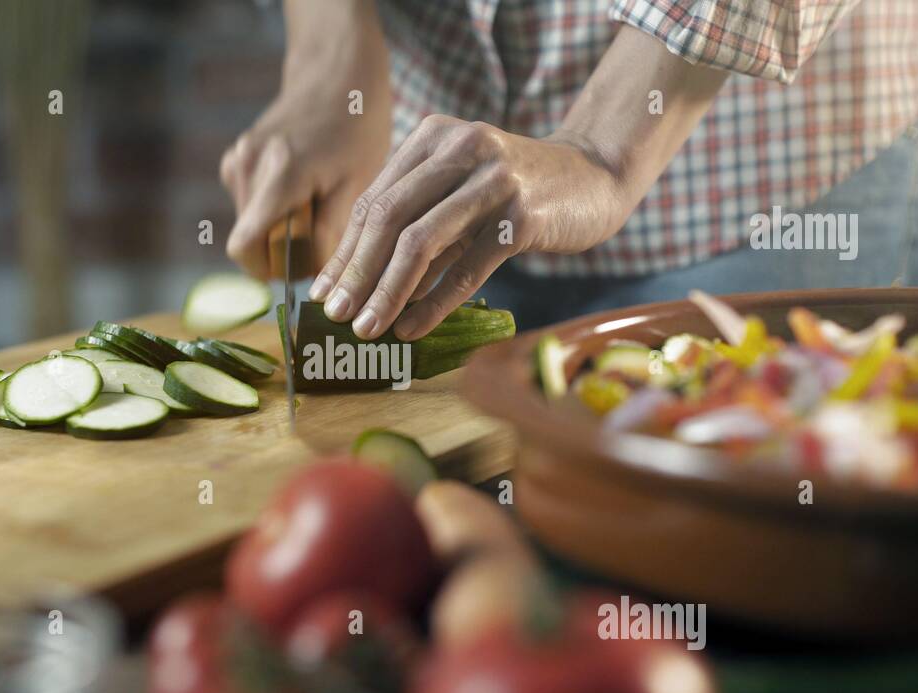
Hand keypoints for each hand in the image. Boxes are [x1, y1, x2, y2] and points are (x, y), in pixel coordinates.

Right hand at [221, 4, 390, 279]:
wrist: (336, 72)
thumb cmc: (357, 125)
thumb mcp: (358, 183)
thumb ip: (333, 232)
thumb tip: (319, 280)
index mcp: (278, 176)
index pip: (244, 247)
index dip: (267, 272)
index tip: (298, 274)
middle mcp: (247, 167)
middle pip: (250, 239)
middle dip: (282, 252)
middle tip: (325, 240)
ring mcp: (238, 160)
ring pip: (250, 223)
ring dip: (280, 231)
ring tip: (320, 209)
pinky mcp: (238, 158)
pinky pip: (252, 204)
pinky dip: (276, 211)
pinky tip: (307, 193)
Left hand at [308, 115, 629, 340]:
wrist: (595, 177)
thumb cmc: (516, 192)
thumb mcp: (458, 192)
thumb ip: (416, 222)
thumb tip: (358, 282)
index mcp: (433, 138)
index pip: (372, 202)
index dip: (344, 252)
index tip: (322, 294)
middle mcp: (459, 149)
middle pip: (387, 218)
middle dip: (356, 273)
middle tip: (335, 315)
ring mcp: (492, 181)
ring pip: (420, 243)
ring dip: (387, 291)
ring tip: (366, 328)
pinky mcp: (522, 216)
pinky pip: (467, 267)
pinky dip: (434, 302)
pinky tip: (411, 329)